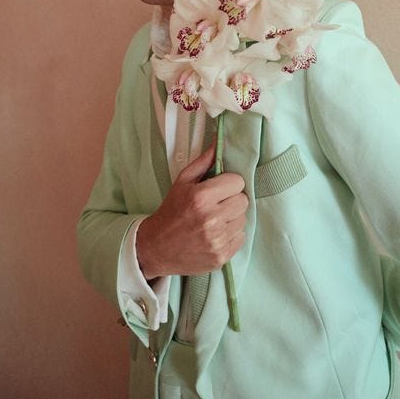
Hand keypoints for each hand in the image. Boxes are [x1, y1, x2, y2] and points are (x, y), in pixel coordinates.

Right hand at [136, 142, 248, 277]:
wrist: (156, 247)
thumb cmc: (171, 211)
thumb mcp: (183, 182)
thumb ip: (204, 161)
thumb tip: (221, 141)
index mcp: (201, 197)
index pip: (238, 182)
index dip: (229, 183)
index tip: (219, 188)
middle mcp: (211, 219)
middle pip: (243, 201)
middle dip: (232, 200)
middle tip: (217, 204)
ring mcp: (216, 240)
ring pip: (243, 220)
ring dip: (232, 218)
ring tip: (214, 220)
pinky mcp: (221, 257)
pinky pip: (240, 238)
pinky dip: (231, 235)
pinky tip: (215, 234)